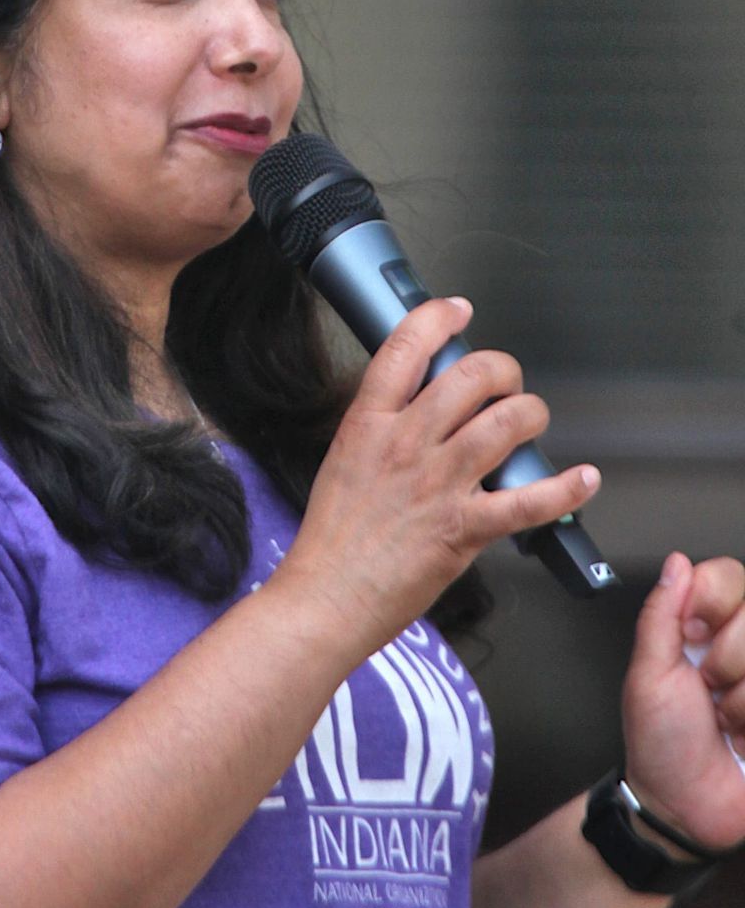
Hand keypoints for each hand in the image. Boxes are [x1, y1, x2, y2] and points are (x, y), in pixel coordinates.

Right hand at [280, 297, 600, 653]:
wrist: (326, 596)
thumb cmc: (332, 539)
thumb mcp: (344, 460)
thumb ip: (382, 428)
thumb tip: (419, 408)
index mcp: (369, 423)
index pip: (406, 347)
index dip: (438, 317)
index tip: (457, 311)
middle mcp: (406, 444)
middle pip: (471, 375)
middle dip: (501, 370)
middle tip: (504, 382)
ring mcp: (438, 484)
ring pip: (506, 423)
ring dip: (531, 414)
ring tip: (530, 420)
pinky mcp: (463, 528)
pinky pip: (528, 501)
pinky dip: (565, 489)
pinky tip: (582, 479)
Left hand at [622, 552, 744, 852]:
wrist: (683, 807)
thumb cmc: (661, 743)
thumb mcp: (648, 675)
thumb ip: (661, 615)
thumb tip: (677, 563)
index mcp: (706, 629)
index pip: (729, 576)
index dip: (712, 601)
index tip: (692, 634)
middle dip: (725, 661)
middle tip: (708, 690)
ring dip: (744, 699)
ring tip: (728, 720)